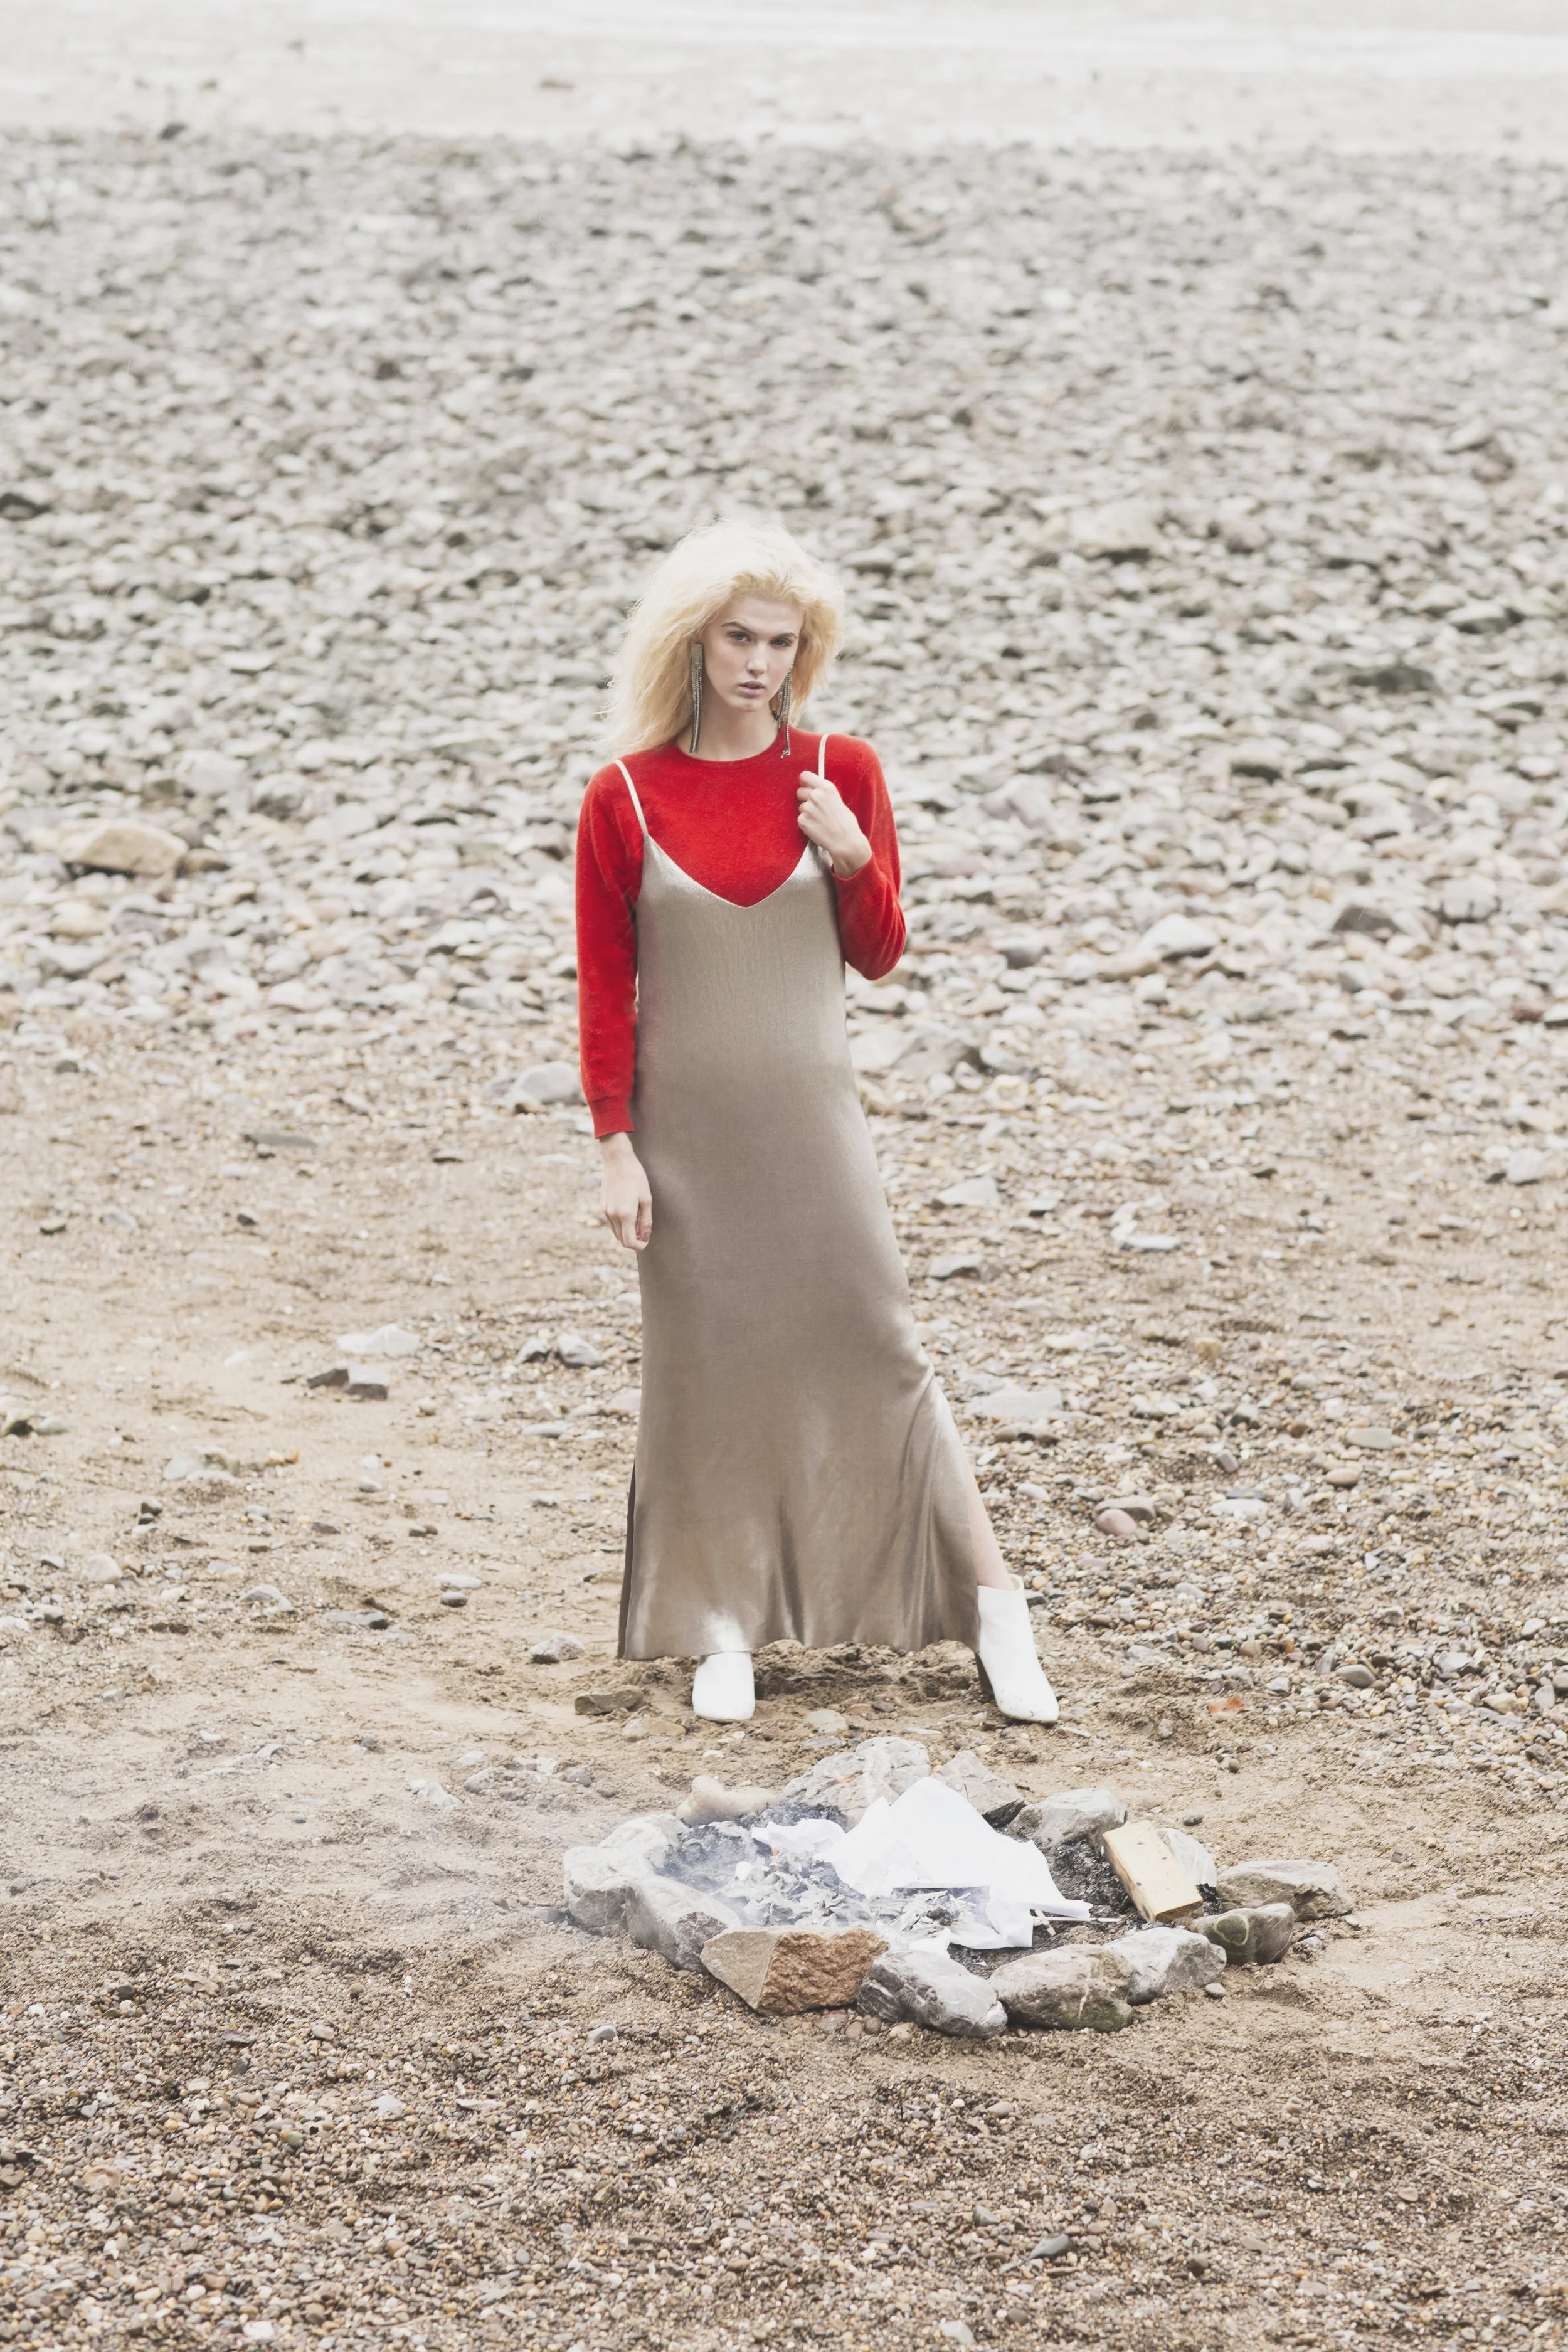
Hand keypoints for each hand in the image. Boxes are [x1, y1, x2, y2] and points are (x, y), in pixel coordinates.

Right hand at [599, 1133, 651, 1249]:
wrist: (617, 1160)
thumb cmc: (636, 1177)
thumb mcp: (646, 1199)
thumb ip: (646, 1220)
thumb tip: (645, 1237)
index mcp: (625, 1214)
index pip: (629, 1242)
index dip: (639, 1246)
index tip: (646, 1242)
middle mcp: (612, 1215)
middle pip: (621, 1239)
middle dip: (633, 1241)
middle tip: (644, 1234)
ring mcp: (605, 1211)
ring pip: (615, 1232)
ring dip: (626, 1233)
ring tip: (638, 1224)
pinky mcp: (602, 1205)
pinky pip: (611, 1223)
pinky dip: (620, 1225)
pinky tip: (629, 1215)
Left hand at [797, 771, 870, 876]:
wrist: (846, 841)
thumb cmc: (845, 823)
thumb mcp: (838, 800)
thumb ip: (824, 793)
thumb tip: (812, 789)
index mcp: (826, 787)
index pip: (804, 776)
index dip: (805, 782)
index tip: (806, 787)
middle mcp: (816, 795)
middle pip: (800, 791)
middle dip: (805, 798)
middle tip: (815, 808)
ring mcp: (808, 808)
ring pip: (801, 807)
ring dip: (807, 813)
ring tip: (820, 820)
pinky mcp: (802, 820)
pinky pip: (800, 819)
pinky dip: (806, 823)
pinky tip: (817, 827)